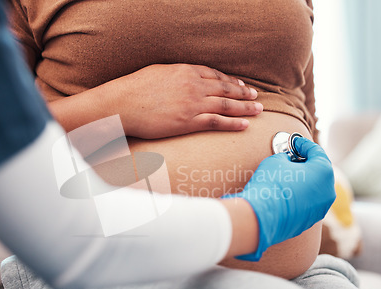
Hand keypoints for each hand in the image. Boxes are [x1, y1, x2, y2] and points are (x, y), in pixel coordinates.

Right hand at [98, 64, 262, 137]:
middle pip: (225, 89)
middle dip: (243, 93)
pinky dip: (233, 123)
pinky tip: (244, 125)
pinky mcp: (188, 122)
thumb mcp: (157, 72)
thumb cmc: (134, 88)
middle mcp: (193, 86)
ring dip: (244, 108)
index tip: (240, 85)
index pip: (215, 75)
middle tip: (256, 96)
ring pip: (226, 105)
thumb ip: (175, 74)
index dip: (230, 81)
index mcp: (185, 71)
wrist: (122, 104)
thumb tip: (183, 76)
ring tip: (258, 110)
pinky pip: (217, 122)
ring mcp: (192, 104)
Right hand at [222, 138, 335, 260]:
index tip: (294, 142)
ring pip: (315, 188)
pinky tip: (286, 191)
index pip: (316, 151)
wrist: (261, 217)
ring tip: (288, 175)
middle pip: (319, 171)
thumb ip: (287, 157)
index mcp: (323, 171)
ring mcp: (321, 208)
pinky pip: (307, 202)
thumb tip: (288, 161)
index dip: (303, 144)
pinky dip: (300, 194)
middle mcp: (328, 190)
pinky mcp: (310, 220)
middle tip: (292, 157)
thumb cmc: (270, 185)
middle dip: (306, 162)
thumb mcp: (276, 160)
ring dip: (303, 180)